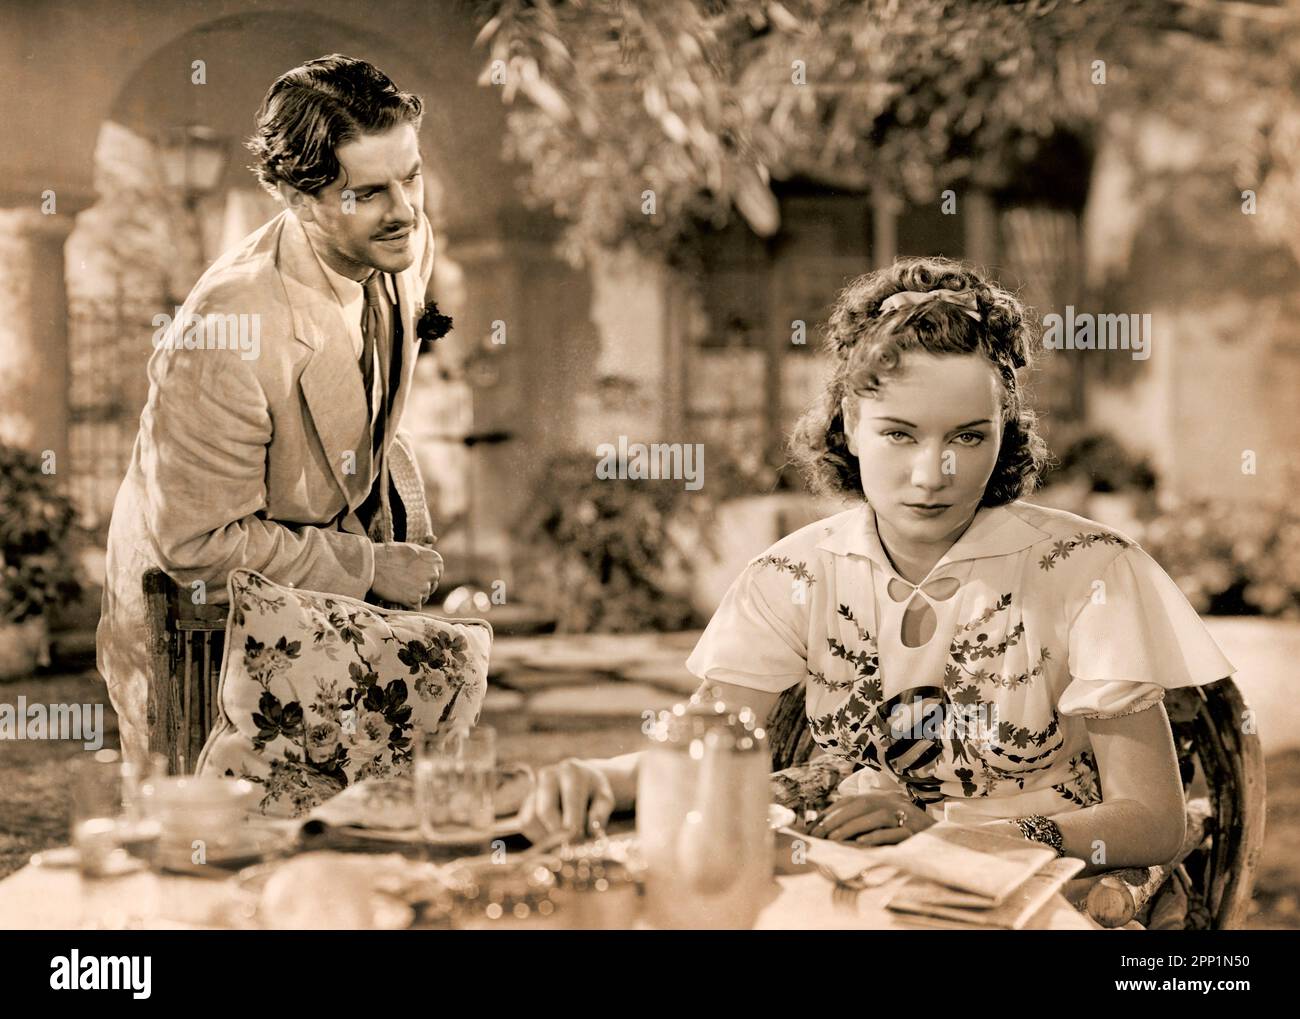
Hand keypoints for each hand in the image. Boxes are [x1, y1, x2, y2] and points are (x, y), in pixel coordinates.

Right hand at [369, 541, 442, 607]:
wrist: (371, 564)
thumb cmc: (389, 554)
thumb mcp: (412, 548)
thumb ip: (425, 556)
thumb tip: (434, 541)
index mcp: (436, 560)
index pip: (436, 575)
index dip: (424, 578)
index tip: (413, 576)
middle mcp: (434, 574)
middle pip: (431, 587)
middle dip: (419, 587)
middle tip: (403, 582)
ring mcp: (425, 588)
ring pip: (423, 598)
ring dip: (413, 596)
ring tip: (398, 587)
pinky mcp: (415, 600)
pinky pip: (415, 608)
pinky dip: (407, 605)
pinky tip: (397, 596)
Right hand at [521, 758, 615, 844]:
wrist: (579, 783)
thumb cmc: (594, 794)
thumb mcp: (605, 799)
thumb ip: (601, 813)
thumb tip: (591, 829)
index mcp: (572, 771)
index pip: (570, 803)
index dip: (574, 827)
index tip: (580, 842)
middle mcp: (549, 775)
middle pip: (546, 811)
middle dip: (558, 834)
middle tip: (571, 845)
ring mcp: (534, 787)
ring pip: (532, 819)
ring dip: (548, 837)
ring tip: (564, 839)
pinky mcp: (526, 802)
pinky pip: (526, 824)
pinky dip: (539, 836)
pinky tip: (554, 836)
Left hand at [804, 791, 934, 845]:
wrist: (942, 840)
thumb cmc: (906, 834)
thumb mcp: (883, 822)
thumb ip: (862, 820)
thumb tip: (828, 828)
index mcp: (882, 797)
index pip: (851, 800)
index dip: (831, 812)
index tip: (813, 826)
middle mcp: (893, 802)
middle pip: (860, 806)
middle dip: (836, 820)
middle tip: (818, 835)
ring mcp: (906, 815)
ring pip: (874, 817)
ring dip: (851, 827)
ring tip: (833, 839)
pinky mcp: (915, 832)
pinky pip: (893, 833)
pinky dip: (875, 837)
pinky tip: (859, 844)